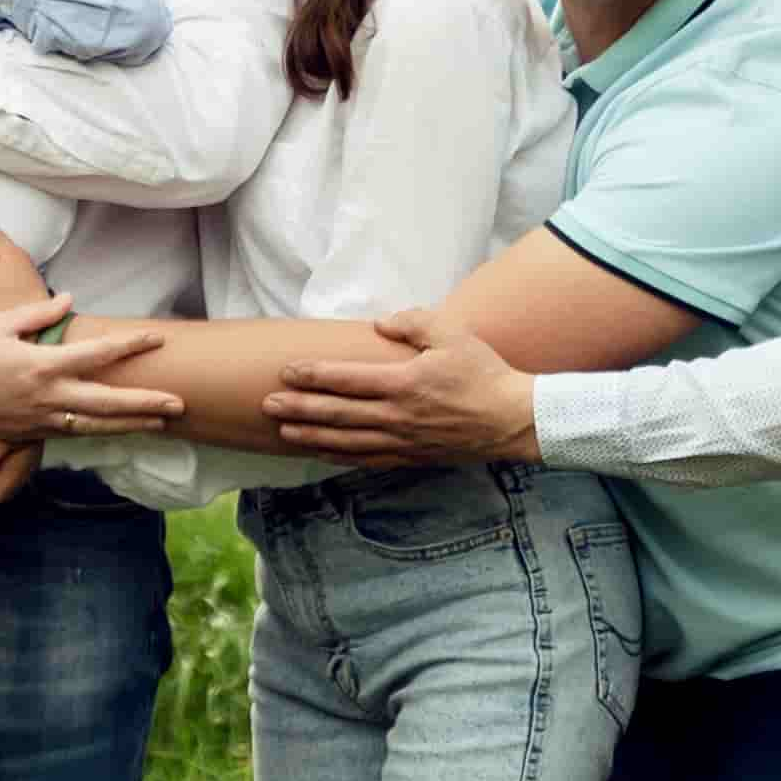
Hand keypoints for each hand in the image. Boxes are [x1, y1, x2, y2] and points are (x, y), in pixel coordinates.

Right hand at [0, 312, 177, 442]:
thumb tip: (70, 300)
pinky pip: (72, 434)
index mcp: (40, 365)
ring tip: (161, 423)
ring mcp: (38, 421)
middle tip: (181, 402)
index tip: (157, 337)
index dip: (130, 345)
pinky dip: (99, 432)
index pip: (96, 355)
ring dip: (130, 424)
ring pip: (95, 426)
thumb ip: (38, 313)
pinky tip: (116, 430)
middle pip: (107, 403)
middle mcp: (45, 398)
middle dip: (146, 403)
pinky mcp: (27, 435)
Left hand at [263, 302, 539, 465]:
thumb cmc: (484, 373)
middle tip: (268, 404)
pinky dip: (341, 455)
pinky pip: (368, 458)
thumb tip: (381, 323)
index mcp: (404, 382)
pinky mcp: (412, 455)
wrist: (513, 420)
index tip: (287, 371)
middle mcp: (397, 415)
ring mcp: (403, 439)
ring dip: (312, 434)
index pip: (346, 379)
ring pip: (347, 440)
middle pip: (338, 413)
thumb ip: (415, 322)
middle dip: (300, 407)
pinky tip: (322, 452)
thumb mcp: (454, 334)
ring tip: (284, 430)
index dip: (313, 375)